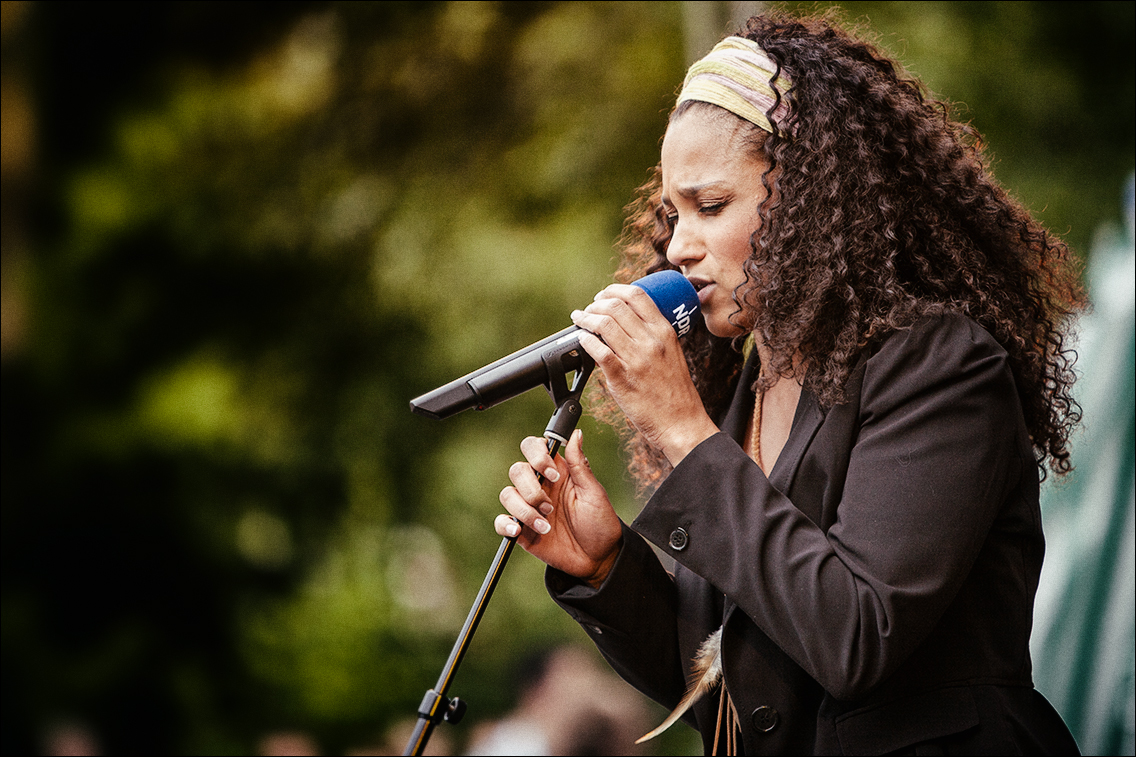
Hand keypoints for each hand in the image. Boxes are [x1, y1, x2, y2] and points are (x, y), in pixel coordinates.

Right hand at [495, 430, 622, 587]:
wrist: (598, 559)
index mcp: (556, 472)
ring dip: (525, 509)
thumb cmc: (599, 523)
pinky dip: (505, 524)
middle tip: (551, 507)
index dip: (536, 455)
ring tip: (546, 525)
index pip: (533, 448)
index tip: (552, 473)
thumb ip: (580, 464)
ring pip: (507, 494)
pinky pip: (500, 521)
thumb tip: (576, 433)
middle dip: (531, 488)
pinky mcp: (521, 530)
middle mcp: (539, 486)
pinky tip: (519, 531)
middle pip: (517, 470)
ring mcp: (528, 508)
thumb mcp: (593, 493)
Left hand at [571, 284, 718, 465]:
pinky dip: (586, 340)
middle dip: (595, 304)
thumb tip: (625, 326)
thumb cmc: (676, 392)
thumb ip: (653, 337)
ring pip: (604, 324)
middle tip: (588, 309)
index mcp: (665, 331)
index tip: (603, 295)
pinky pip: (599, 351)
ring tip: (580, 320)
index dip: (614, 290)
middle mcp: (651, 341)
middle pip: (616, 306)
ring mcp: (637, 359)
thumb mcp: (672, 354)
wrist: (682, 423)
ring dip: (586, 318)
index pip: (637, 295)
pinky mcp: (623, 378)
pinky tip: (581, 339)